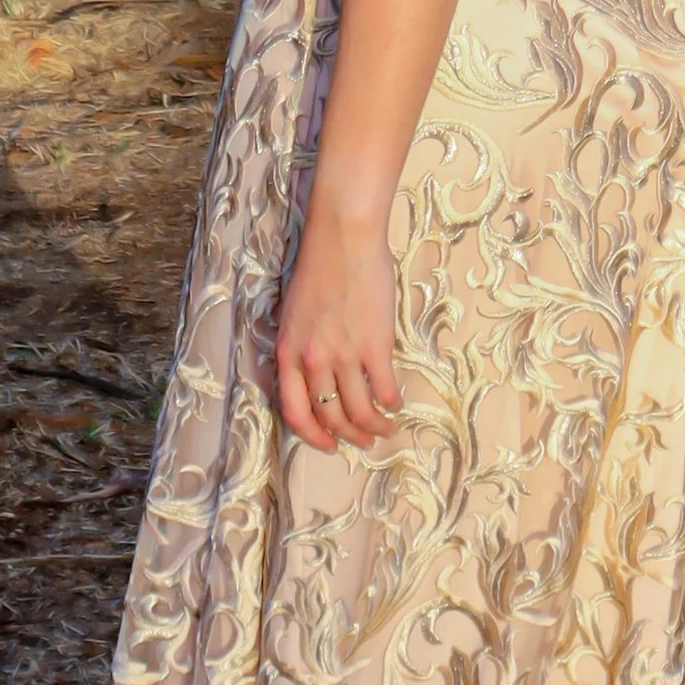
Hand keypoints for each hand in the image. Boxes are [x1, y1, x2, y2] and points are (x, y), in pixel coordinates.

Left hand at [276, 204, 401, 451]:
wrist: (344, 239)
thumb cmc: (319, 268)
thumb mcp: (294, 315)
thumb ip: (301, 348)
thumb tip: (317, 377)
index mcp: (288, 353)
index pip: (294, 412)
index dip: (313, 436)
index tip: (329, 444)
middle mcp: (312, 360)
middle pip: (330, 416)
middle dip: (349, 436)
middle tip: (365, 441)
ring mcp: (343, 355)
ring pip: (359, 411)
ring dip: (375, 426)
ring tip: (386, 428)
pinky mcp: (374, 346)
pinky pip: (384, 389)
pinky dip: (392, 403)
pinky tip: (396, 403)